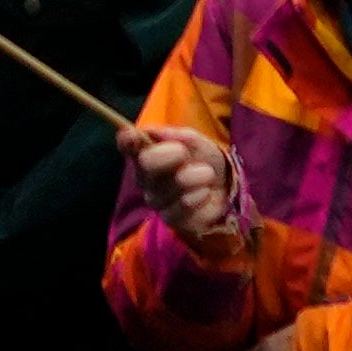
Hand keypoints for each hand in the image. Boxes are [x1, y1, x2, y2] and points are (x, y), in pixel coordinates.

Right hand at [122, 123, 246, 258]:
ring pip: (168, 187)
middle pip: (146, 164)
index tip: (132, 134)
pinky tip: (205, 192)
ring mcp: (156, 199)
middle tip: (184, 152)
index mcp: (146, 152)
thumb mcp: (196, 141)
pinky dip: (199, 196)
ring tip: (207, 174)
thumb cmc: (203, 158)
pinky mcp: (170, 219)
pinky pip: (182, 207)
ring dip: (194, 177)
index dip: (126, 140)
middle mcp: (145, 177)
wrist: (225, 184)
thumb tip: (152, 132)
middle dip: (168, 155)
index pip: (127, 145)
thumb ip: (178, 136)